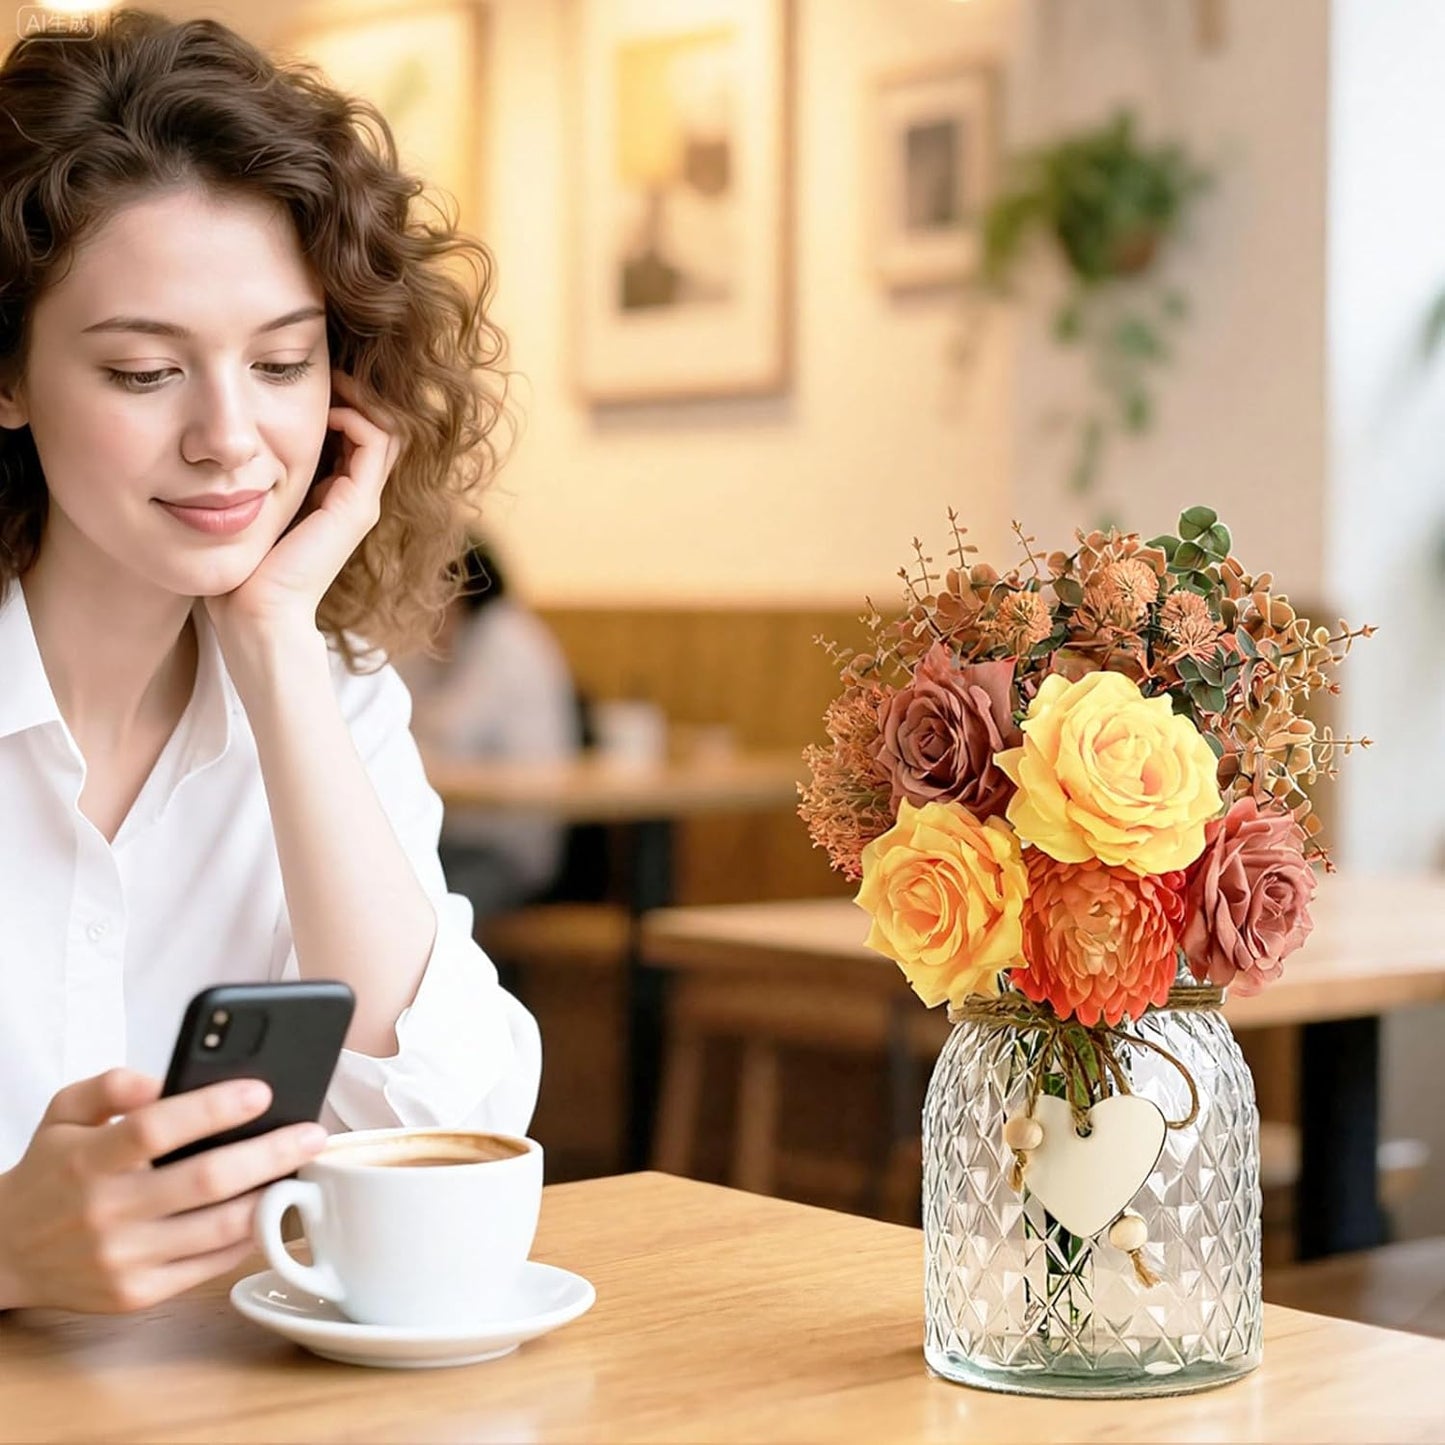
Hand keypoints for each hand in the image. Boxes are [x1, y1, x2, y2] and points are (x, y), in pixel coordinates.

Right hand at [0, 1069, 327, 1312]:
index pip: (157, 1129)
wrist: (5, 1251)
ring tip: (303, 1168)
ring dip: (272, 1196)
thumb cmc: (52, 1169)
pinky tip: (274, 1207)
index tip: (261, 1090)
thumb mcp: (63, 1111)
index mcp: (88, 1160)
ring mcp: (123, 1260)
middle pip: (205, 1180)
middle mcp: (106, 1212)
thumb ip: (109, 1084)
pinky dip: (249, 1235)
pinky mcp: (137, 1295)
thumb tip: (160, 1079)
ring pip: (218, 1228)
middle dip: (270, 1153)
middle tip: (314, 1132)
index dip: (213, 1108)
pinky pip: (210, 1265)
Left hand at [206, 369, 400, 650]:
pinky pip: (375, 442)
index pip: (358, 434)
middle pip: (378, 426)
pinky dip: (356, 416)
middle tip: (324, 369)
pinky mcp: (356, 507)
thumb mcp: (251, 506)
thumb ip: (256, 477)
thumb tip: (229, 441)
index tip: (308, 380)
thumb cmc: (245, 568)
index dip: (341, 400)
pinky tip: (324, 409)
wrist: (257, 613)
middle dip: (356, 392)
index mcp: (335, 497)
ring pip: (385, 428)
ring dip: (360, 397)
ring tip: (330, 380)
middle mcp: (356, 498)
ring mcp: (361, 502)